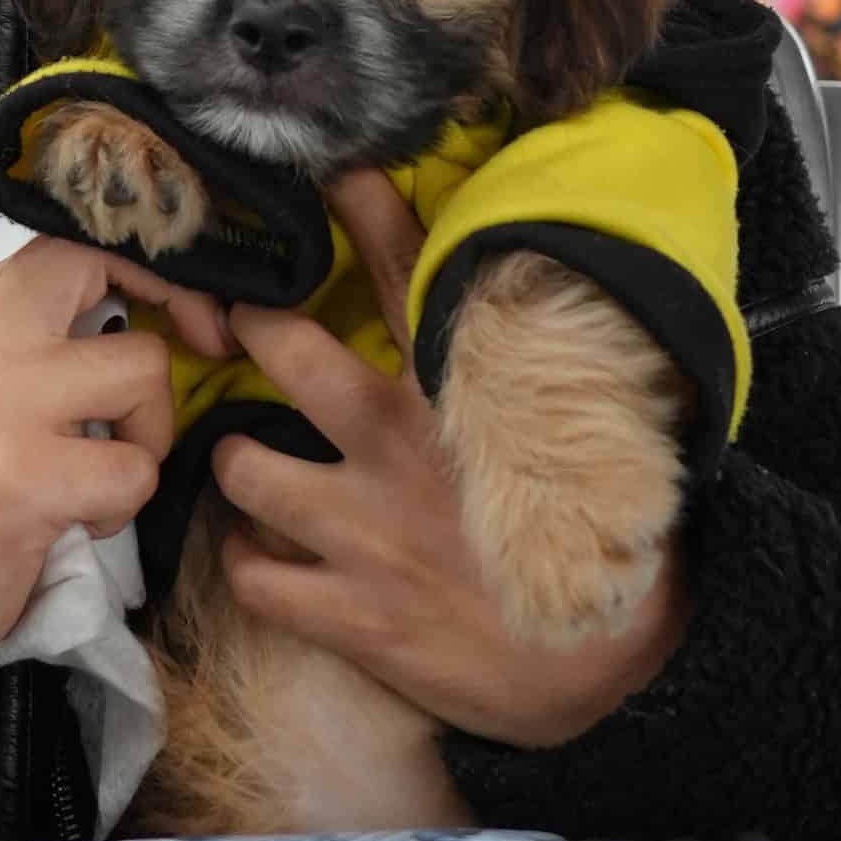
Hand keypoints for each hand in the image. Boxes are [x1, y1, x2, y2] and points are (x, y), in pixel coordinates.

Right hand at [0, 236, 233, 708]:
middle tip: (148, 418)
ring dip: (144, 444)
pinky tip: (74, 524)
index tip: (190, 325)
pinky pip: (134, 473)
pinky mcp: (24, 480)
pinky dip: (121, 509)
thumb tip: (152, 317)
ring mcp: (1, 406)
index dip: (158, 276)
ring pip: (146, 379)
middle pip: (125, 294)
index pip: (85, 244)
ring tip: (94, 481)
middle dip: (163, 367)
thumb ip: (40, 339)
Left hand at [210, 168, 687, 752]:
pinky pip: (254, 576)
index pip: (411, 277)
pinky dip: (249, 567)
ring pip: (245, 471)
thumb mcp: (587, 443)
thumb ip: (544, 380)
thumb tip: (564, 307)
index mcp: (463, 398)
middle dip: (251, 330)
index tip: (330, 172)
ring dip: (235, 466)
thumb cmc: (603, 551)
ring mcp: (367, 532)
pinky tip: (263, 560)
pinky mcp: (351, 611)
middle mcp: (402, 448)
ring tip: (244, 468)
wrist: (609, 668)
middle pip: (289, 354)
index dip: (365, 212)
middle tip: (232, 331)